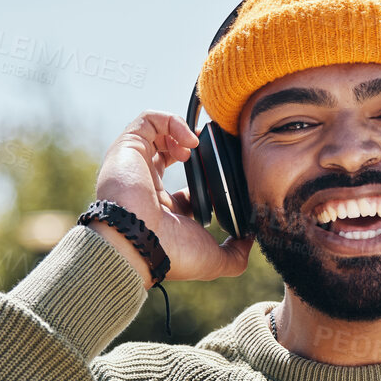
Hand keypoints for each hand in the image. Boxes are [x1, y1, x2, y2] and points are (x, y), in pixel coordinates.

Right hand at [95, 111, 253, 281]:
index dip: (209, 176)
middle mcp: (150, 186)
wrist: (139, 243)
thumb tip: (251, 239)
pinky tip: (189, 141)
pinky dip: (172, 121)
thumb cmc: (172, 254)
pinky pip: (149, 120)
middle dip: (197, 146)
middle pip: (173, 154)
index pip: (190, 186)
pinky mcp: (129, 147)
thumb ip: (236, 254)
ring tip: (197, 145)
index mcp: (167, 210)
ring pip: (159, 132)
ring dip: (183, 132)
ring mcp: (137, 165)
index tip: (224, 173)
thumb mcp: (214, 260)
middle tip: (213, 148)